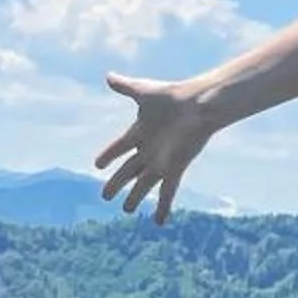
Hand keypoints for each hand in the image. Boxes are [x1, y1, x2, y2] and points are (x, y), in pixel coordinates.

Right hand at [95, 76, 220, 223]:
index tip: (97, 164)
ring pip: (144, 185)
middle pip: (128, 171)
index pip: (118, 147)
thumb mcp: (144, 91)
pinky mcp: (174, 168)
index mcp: (140, 132)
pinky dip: (162, 207)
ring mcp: (161, 161)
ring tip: (127, 210)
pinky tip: (158, 221)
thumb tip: (108, 76)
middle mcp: (149, 149)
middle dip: (117, 183)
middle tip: (106, 196)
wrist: (199, 105)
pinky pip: (167, 192)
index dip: (108, 155)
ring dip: (135, 198)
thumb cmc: (173, 97)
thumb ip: (125, 87)